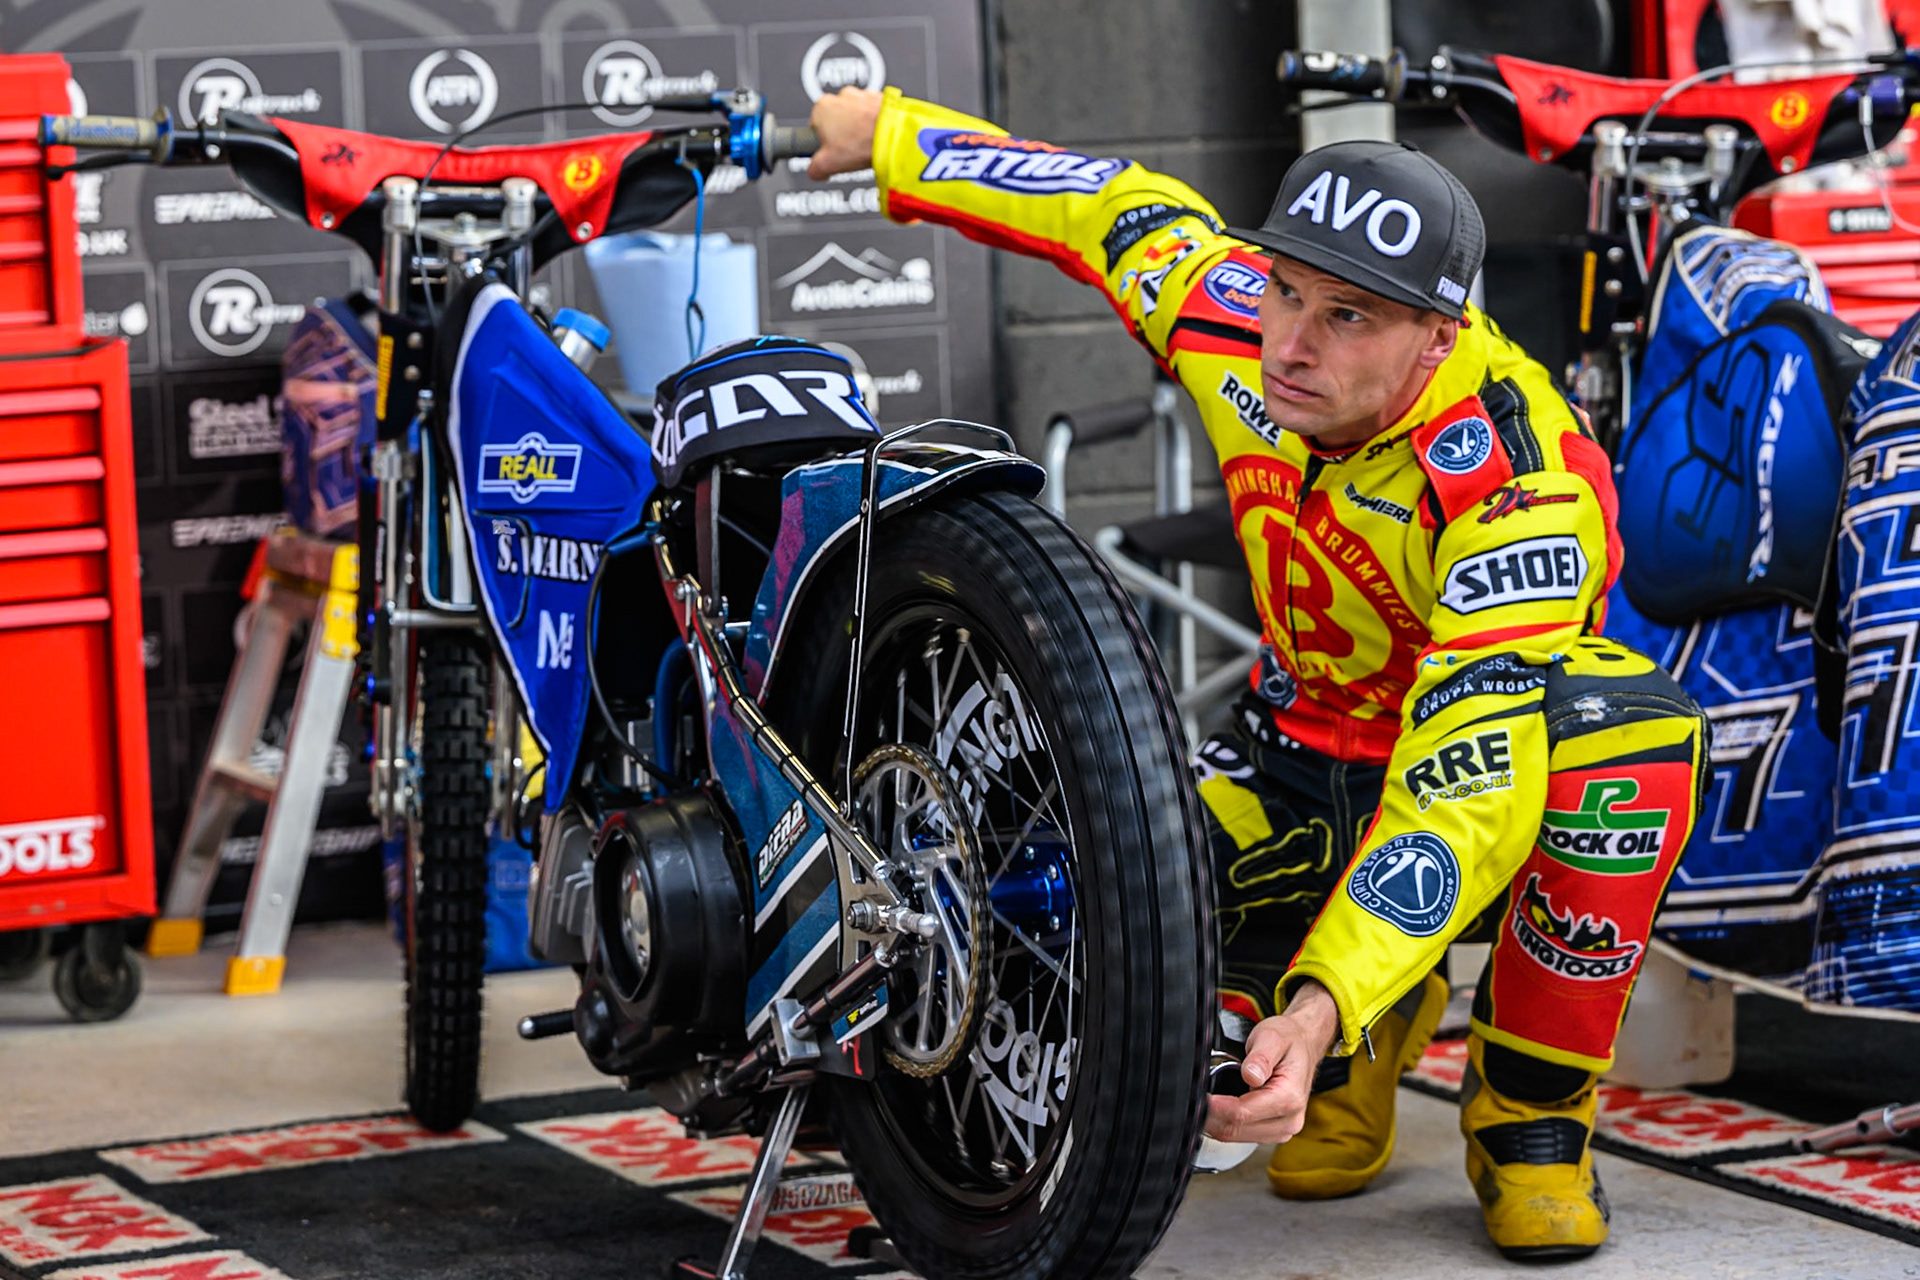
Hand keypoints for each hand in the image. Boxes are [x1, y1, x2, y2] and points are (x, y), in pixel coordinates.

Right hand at [807, 87, 883, 180]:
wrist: (895, 134)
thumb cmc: (862, 143)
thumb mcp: (828, 164)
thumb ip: (814, 168)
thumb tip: (814, 171)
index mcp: (822, 107)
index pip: (815, 127)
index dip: (824, 143)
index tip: (833, 153)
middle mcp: (840, 96)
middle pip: (837, 120)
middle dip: (843, 134)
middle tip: (852, 152)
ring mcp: (862, 95)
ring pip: (857, 115)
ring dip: (860, 128)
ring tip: (867, 145)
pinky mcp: (881, 98)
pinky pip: (874, 112)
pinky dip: (876, 122)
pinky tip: (879, 137)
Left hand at [1204, 980, 1341, 1144]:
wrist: (1303, 1045)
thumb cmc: (1288, 1040)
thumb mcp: (1272, 1036)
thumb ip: (1261, 1056)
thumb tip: (1250, 1076)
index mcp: (1289, 1098)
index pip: (1241, 1114)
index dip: (1214, 1108)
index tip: (1197, 1097)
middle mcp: (1289, 1120)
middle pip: (1236, 1130)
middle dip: (1210, 1117)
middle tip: (1192, 1099)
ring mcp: (1283, 1129)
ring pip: (1237, 1137)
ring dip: (1216, 1123)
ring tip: (1203, 1102)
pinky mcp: (1275, 1131)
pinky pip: (1243, 1136)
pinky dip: (1226, 1124)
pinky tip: (1218, 1109)